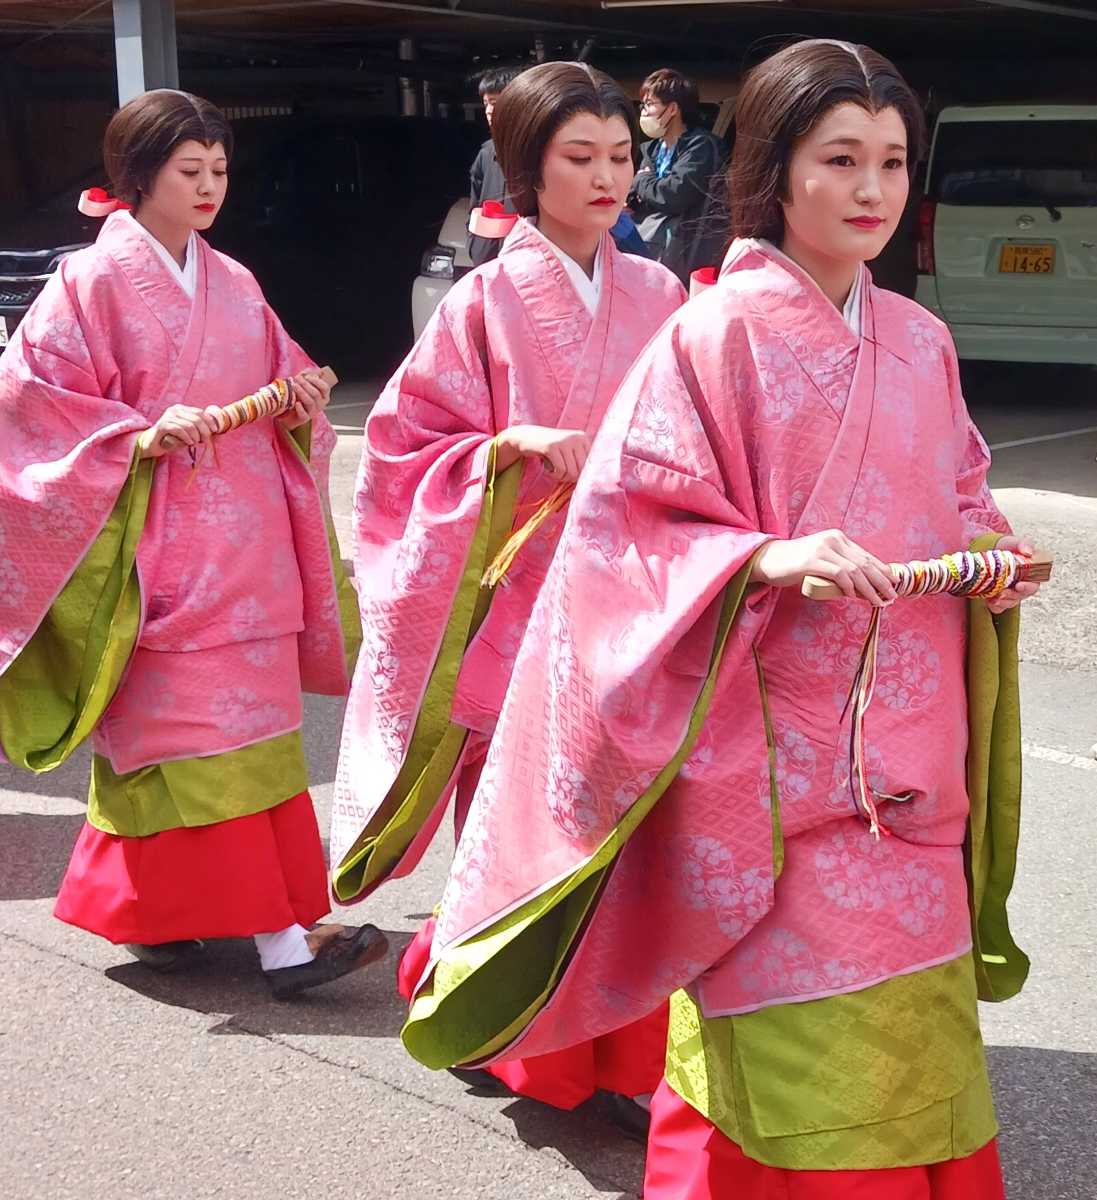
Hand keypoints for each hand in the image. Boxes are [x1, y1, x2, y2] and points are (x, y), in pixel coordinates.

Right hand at [139, 405, 218, 458]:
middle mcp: (174, 410)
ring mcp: (167, 417)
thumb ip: (198, 430)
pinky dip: (187, 437)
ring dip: (196, 436)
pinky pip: (179, 430)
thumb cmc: (171, 439)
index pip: (200, 412)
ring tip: (195, 443)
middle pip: (197, 419)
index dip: (210, 421)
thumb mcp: (187, 433)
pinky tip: (189, 443)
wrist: (152, 445)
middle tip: (205, 441)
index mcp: (181, 409)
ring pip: (189, 425)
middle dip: (204, 431)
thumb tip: (216, 431)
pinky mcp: (162, 425)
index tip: (215, 431)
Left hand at [278, 369, 331, 429]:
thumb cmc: (297, 397)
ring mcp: (312, 412)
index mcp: (323, 396)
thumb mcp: (303, 384)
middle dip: (306, 385)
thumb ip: (308, 375)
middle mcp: (320, 404)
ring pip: (310, 402)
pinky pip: (304, 414)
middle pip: (316, 394)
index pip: (325, 388)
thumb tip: (312, 370)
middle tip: (297, 378)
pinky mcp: (304, 418)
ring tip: (294, 386)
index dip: (316, 381)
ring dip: (302, 392)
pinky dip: (300, 408)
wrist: (287, 413)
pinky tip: (296, 403)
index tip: (307, 376)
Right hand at [496, 425, 590, 482]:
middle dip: (571, 477)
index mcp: (582, 437)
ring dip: (561, 477)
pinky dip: (554, 475)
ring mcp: (564, 441)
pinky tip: (548, 470)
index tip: (569, 472)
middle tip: (560, 473)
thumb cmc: (549, 449)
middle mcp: (576, 437)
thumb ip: (579, 462)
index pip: (592, 464)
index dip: (580, 474)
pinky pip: (560, 471)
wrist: (526, 436)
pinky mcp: (551, 447)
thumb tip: (590, 482)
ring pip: (572, 473)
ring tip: (554, 471)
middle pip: (582, 470)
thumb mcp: (567, 451)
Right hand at [750, 529, 897, 605]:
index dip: (883, 571)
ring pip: (855, 570)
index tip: (894, 585)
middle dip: (881, 582)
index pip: (866, 556)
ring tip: (877, 602)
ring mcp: (823, 549)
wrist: (769, 560)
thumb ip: (840, 567)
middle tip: (891, 597)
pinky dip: (848, 587)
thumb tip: (863, 586)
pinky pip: (839, 574)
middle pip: (865, 563)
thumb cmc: (795, 565)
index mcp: (838, 538)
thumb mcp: (822, 561)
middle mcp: (833, 540)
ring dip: (869, 589)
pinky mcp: (813, 560)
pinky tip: (852, 596)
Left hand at [985, 535, 1041, 612]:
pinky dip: (994, 606)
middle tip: (1002, 593)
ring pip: (1010, 603)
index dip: (1028, 587)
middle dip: (1012, 596)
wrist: (990, 551)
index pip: (1034, 585)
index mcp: (1031, 575)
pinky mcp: (1000, 598)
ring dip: (1003, 602)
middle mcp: (1023, 586)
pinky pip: (999, 607)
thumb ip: (1024, 544)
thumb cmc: (1007, 547)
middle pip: (1021, 596)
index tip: (1019, 585)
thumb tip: (1028, 551)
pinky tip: (988, 601)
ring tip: (993, 598)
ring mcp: (1012, 593)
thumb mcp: (1014, 542)